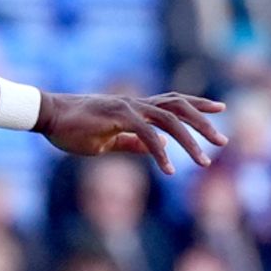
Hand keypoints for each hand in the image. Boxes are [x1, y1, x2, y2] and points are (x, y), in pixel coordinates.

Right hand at [38, 91, 226, 174]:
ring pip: (170, 120)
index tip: (220, 108)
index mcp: (134, 107)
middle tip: (223, 141)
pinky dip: (161, 152)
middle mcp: (135, 103)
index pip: (173, 102)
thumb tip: (157, 148)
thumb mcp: (106, 139)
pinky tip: (169, 168)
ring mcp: (127, 108)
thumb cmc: (71, 128)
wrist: (47, 116)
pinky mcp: (117, 118)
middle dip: (204, 123)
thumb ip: (131, 142)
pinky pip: (147, 135)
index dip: (198, 104)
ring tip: (205, 160)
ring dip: (191, 140)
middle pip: (179, 107)